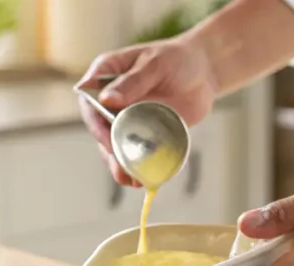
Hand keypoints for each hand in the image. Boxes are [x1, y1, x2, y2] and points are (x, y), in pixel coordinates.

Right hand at [76, 37, 218, 185]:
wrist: (204, 72)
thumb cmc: (178, 58)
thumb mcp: (156, 64)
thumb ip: (133, 82)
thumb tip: (106, 100)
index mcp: (105, 76)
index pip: (90, 102)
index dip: (95, 123)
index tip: (107, 139)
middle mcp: (110, 101)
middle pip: (101, 130)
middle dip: (110, 150)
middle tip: (122, 167)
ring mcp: (124, 119)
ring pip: (115, 146)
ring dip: (121, 165)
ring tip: (132, 179)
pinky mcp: (140, 134)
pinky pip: (135, 152)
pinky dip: (138, 167)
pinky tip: (143, 179)